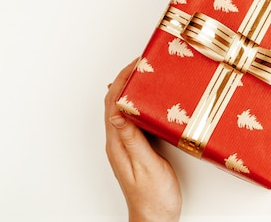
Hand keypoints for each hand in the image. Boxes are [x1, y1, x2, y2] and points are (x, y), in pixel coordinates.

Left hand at [105, 59, 181, 221]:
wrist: (156, 218)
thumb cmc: (154, 196)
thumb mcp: (146, 165)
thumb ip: (133, 139)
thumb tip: (118, 112)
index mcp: (118, 143)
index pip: (114, 104)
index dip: (123, 80)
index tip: (136, 64)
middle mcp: (118, 142)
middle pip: (115, 103)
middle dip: (126, 80)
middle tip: (143, 63)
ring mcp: (125, 146)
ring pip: (123, 110)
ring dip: (131, 90)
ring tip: (146, 75)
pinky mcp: (136, 149)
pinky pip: (133, 119)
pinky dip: (138, 104)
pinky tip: (148, 100)